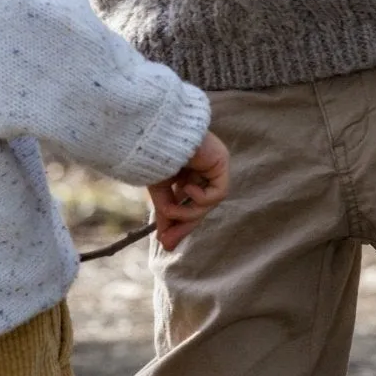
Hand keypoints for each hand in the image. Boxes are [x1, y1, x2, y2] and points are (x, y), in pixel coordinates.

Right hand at [147, 130, 229, 251]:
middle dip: (184, 224)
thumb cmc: (153, 153)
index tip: (165, 241)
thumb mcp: (158, 189)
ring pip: (207, 203)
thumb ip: (165, 212)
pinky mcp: (221, 163)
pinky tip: (186, 186)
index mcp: (185, 169)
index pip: (187, 201)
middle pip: (199, 206)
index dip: (178, 222)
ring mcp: (213, 164)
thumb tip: (164, 242)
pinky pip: (216, 194)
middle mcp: (202, 167)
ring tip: (169, 209)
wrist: (156, 131)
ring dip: (187, 212)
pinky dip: (200, 197)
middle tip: (167, 243)